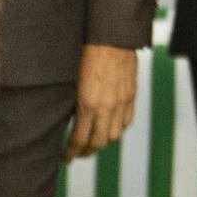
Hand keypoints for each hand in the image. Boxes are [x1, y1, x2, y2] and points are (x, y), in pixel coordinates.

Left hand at [65, 44, 137, 161]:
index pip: (79, 140)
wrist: (110, 38)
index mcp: (87, 104)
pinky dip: (117, 128)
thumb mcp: (71, 80)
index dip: (71, 153)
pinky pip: (126, 122)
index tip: (65, 159)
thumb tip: (67, 120)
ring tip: (94, 142)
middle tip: (78, 154)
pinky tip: (110, 127)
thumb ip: (72, 103)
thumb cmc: (85, 54)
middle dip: (86, 152)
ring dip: (103, 142)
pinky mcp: (131, 96)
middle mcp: (105, 108)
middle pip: (97, 143)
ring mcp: (121, 103)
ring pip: (114, 136)